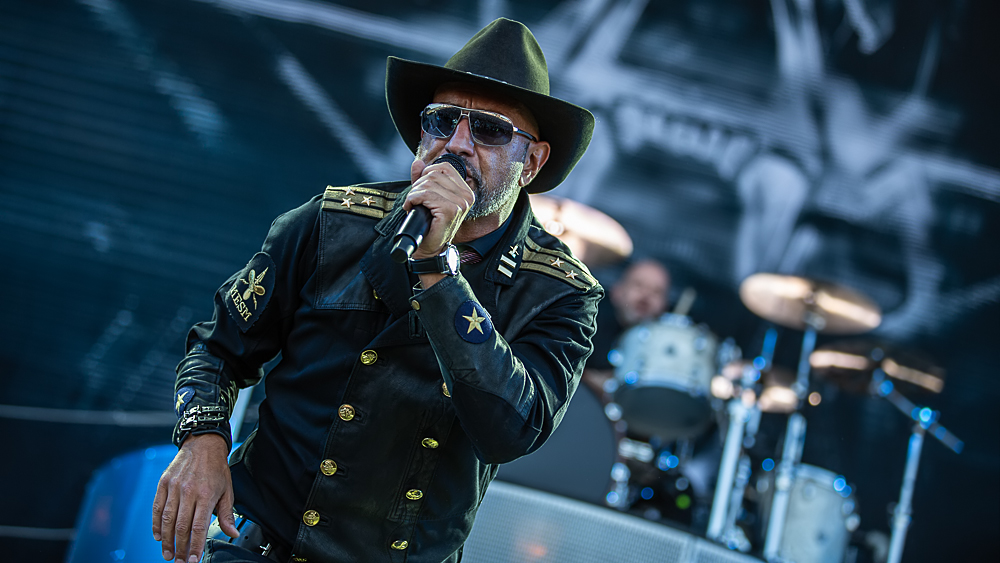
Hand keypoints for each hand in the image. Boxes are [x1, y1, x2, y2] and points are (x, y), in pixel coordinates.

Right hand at [152, 433, 237, 561]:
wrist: (203, 444)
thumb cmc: (216, 468)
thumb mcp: (227, 490)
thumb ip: (226, 514)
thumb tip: (232, 533)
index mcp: (206, 495)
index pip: (199, 527)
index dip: (195, 546)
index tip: (193, 560)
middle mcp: (188, 491)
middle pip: (181, 527)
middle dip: (180, 548)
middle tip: (179, 562)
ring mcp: (174, 487)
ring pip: (167, 519)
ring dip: (166, 540)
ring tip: (167, 553)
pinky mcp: (164, 483)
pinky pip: (157, 507)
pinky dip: (156, 524)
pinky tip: (158, 536)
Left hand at [405, 158, 474, 259]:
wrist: (431, 247)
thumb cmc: (430, 224)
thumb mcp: (427, 197)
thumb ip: (423, 179)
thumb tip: (418, 163)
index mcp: (465, 191)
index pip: (445, 166)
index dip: (428, 173)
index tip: (421, 187)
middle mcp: (466, 196)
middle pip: (434, 174)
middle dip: (418, 184)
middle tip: (415, 199)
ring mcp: (460, 203)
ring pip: (428, 183)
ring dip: (414, 193)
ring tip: (413, 204)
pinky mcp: (451, 210)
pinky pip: (425, 195)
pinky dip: (413, 199)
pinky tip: (411, 206)